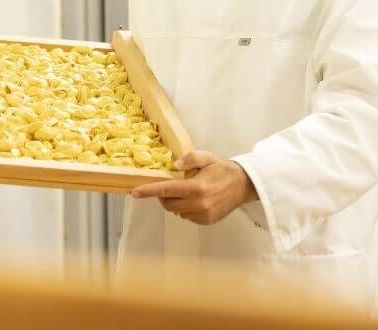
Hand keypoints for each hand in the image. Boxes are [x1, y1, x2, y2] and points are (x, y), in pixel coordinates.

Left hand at [130, 151, 257, 224]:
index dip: (148, 191)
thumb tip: (174, 166)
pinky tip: (195, 200)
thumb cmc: (222, 169)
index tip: (134, 193)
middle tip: (170, 186)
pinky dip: (185, 209)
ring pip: (176, 211)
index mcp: (197, 187)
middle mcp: (199, 204)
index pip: (166, 190)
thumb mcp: (207, 157)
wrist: (243, 185)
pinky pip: (186, 216)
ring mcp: (203, 215)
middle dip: (163, 196)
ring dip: (175, 202)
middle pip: (168, 203)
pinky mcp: (206, 221)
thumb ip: (190, 158)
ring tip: (187, 192)